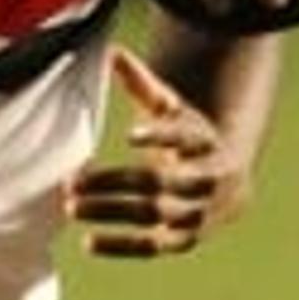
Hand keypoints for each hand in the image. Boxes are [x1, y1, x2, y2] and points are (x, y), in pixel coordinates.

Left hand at [67, 47, 247, 258]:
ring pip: (154, 215)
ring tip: (71, 207)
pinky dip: (122, 246)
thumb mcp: (173, 109)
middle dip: (115, 182)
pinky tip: (88, 242)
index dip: (161, 136)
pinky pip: (154, 247)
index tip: (131, 134)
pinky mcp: (186, 239)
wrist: (228, 181)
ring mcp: (198, 212)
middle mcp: (207, 179)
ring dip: (112, 212)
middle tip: (72, 182)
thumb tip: (113, 51)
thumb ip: (144, 84)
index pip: (186, 138)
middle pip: (161, 181)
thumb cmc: (188, 137)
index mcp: (205, 141)